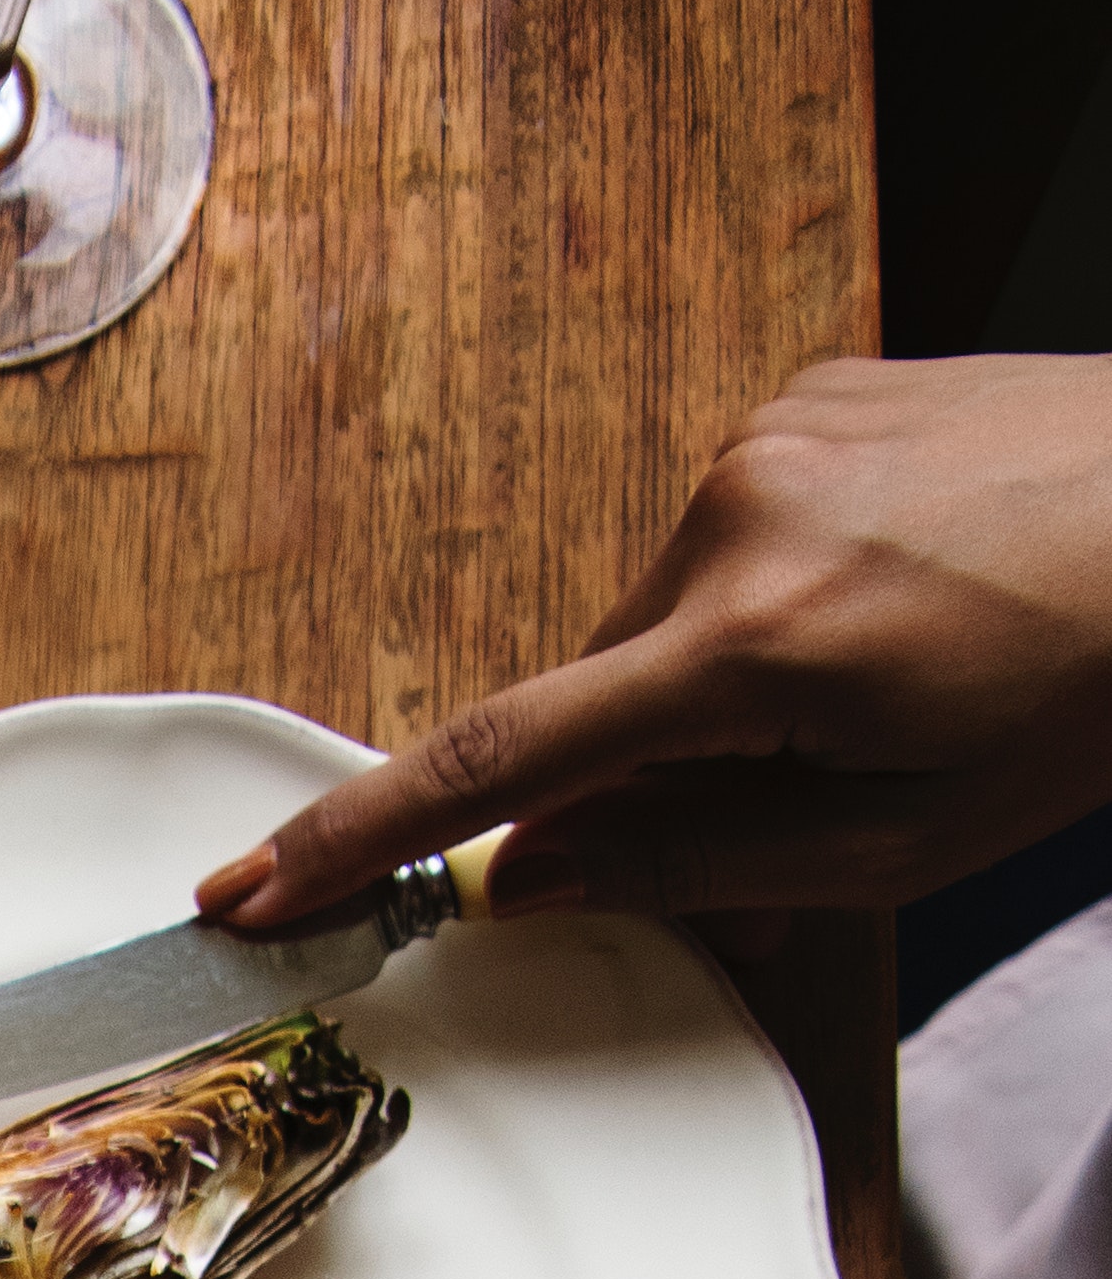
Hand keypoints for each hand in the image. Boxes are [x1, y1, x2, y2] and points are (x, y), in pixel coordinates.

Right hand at [196, 353, 1111, 937]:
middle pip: (605, 693)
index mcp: (754, 643)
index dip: (360, 839)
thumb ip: (703, 864)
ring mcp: (774, 432)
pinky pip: (739, 529)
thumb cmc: (1104, 678)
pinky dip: (783, 594)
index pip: (501, 758)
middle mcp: (735, 510)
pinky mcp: (817, 388)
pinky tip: (909, 598)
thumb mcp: (909, 839)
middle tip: (815, 808)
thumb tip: (534, 875)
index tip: (251, 889)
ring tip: (899, 683)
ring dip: (733, 680)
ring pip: (675, 617)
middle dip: (659, 772)